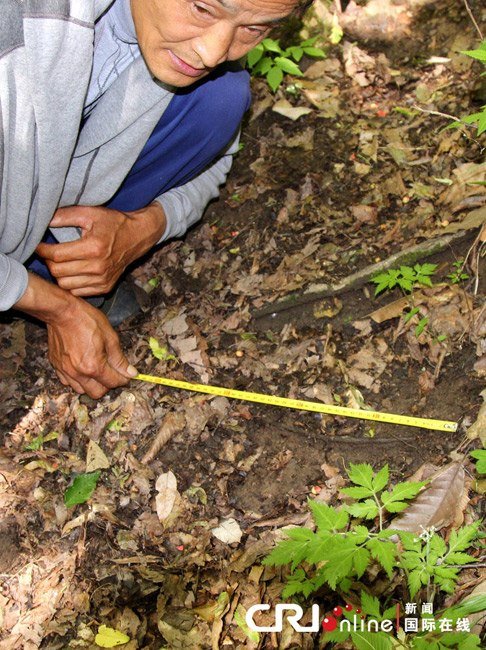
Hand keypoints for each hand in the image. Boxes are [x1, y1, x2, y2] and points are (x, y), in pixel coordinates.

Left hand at [36, 203, 165, 295]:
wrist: (137, 237)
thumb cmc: (113, 223)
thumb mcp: (90, 213)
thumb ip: (66, 215)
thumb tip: (44, 221)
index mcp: (93, 247)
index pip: (56, 255)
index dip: (42, 250)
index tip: (38, 245)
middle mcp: (98, 267)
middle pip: (58, 272)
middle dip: (48, 262)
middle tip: (49, 253)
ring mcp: (102, 279)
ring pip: (65, 285)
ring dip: (59, 274)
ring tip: (60, 262)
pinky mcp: (105, 287)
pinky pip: (77, 292)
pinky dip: (71, 283)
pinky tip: (73, 271)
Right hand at [47, 299, 137, 397]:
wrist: (62, 312)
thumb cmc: (86, 320)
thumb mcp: (110, 337)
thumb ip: (119, 359)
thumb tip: (130, 373)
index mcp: (93, 366)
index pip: (113, 382)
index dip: (123, 379)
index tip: (127, 375)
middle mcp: (78, 373)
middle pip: (97, 393)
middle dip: (107, 385)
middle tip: (112, 373)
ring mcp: (65, 371)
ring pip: (81, 390)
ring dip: (92, 385)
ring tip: (97, 371)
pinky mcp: (56, 366)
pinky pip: (67, 382)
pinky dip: (77, 380)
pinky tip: (82, 369)